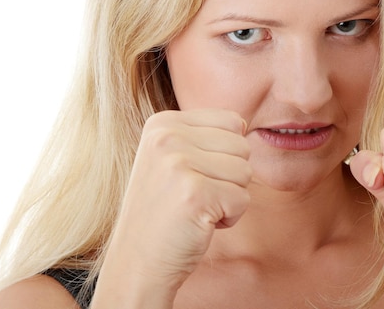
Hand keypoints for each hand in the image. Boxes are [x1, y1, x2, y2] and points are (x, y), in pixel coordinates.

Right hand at [96, 109, 251, 305]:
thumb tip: (245, 124)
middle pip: (242, 146)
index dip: (225, 155)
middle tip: (195, 196)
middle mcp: (167, 136)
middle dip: (229, 177)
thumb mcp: (171, 158)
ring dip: (229, 197)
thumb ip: (203, 136)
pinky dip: (229, 218)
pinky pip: (243, 199)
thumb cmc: (165, 211)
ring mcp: (179, 163)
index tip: (193, 176)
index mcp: (162, 122)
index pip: (233, 121)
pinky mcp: (195, 193)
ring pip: (246, 172)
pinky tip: (199, 223)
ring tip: (196, 209)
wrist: (137, 263)